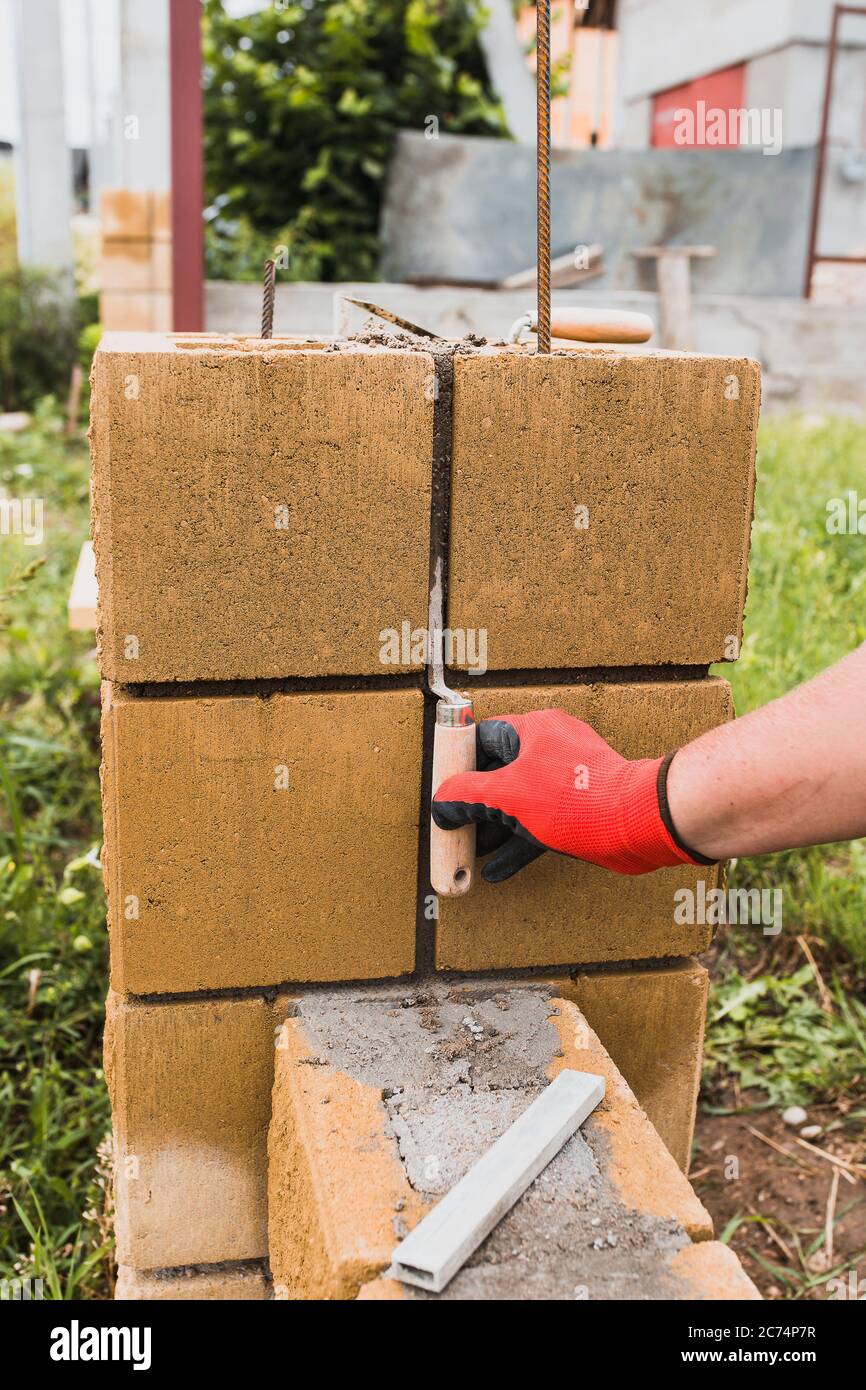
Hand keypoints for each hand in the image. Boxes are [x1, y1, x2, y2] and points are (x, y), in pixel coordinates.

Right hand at [432, 708, 710, 882]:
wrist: (635, 823)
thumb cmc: (576, 799)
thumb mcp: (507, 796)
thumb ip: (467, 796)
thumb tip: (441, 801)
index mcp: (532, 731)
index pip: (481, 738)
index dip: (457, 762)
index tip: (441, 785)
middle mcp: (549, 748)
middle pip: (498, 773)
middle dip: (473, 804)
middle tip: (451, 824)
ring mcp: (565, 779)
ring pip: (518, 801)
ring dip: (493, 827)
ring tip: (469, 851)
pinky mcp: (577, 807)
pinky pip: (538, 822)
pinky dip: (518, 842)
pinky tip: (497, 869)